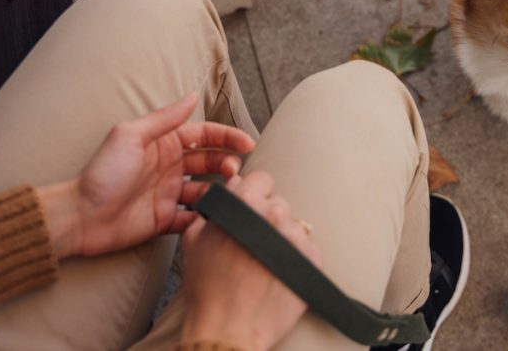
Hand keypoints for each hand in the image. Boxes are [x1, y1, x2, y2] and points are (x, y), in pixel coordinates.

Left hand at [37, 93, 254, 257]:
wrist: (80, 216)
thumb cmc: (102, 173)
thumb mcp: (131, 136)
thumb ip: (164, 118)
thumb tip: (193, 95)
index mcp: (163, 144)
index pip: (203, 135)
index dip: (227, 137)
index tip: (247, 143)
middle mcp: (170, 167)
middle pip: (210, 161)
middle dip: (228, 163)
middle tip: (235, 171)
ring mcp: (169, 194)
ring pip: (207, 189)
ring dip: (222, 190)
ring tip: (229, 194)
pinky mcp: (166, 219)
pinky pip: (194, 218)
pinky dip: (208, 217)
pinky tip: (215, 215)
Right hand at [180, 172, 321, 350]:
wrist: (227, 329)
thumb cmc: (207, 286)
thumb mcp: (195, 238)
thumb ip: (216, 204)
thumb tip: (233, 187)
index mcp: (247, 204)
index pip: (262, 179)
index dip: (254, 194)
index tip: (251, 209)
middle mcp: (276, 216)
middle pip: (278, 204)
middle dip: (267, 219)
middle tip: (252, 245)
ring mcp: (297, 239)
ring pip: (293, 228)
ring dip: (282, 240)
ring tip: (263, 265)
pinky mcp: (312, 261)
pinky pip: (307, 251)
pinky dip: (296, 261)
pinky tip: (277, 276)